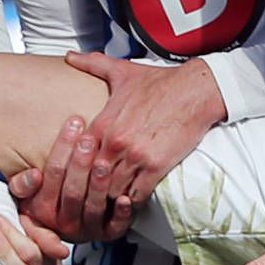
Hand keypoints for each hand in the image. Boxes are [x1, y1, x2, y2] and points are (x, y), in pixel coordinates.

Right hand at [18, 114, 136, 243]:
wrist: (64, 232)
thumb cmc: (50, 203)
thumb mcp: (27, 195)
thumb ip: (23, 185)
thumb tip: (33, 175)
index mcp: (44, 211)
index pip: (53, 175)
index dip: (63, 149)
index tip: (73, 126)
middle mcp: (66, 223)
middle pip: (73, 192)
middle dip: (81, 163)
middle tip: (89, 140)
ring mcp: (88, 229)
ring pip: (93, 207)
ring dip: (99, 185)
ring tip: (103, 163)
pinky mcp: (109, 234)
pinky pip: (117, 225)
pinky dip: (122, 212)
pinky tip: (125, 199)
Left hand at [62, 50, 224, 208]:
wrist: (194, 90)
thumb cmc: (159, 82)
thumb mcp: (122, 71)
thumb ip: (93, 65)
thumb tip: (70, 56)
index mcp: (102, 124)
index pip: (78, 158)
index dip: (75, 173)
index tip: (75, 182)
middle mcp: (115, 143)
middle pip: (91, 180)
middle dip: (89, 192)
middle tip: (87, 203)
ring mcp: (135, 157)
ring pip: (112, 190)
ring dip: (109, 199)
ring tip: (106, 207)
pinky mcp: (156, 167)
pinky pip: (137, 195)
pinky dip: (131, 203)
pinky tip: (129, 205)